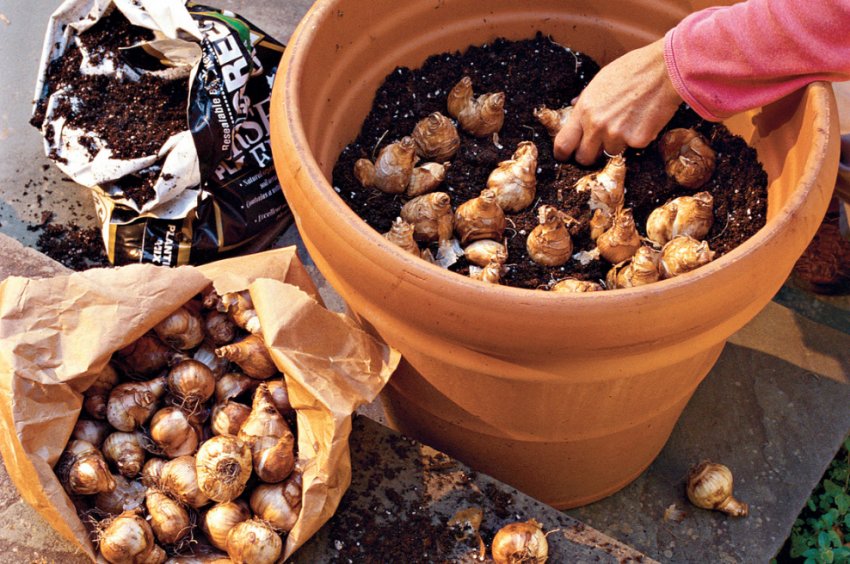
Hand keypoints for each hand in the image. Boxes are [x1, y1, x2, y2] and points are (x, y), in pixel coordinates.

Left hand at [554, 38, 682, 164]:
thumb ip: (585, 99)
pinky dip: (637, 138)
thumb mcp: (600, 80)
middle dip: (589, 155)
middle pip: (584, 158)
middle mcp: (596, 126)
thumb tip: (573, 105)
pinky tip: (643, 119)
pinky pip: (632, 148)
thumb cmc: (633, 70)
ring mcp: (616, 135)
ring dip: (616, 143)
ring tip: (628, 121)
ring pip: (610, 152)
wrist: (665, 69)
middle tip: (597, 147)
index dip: (563, 153)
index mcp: (584, 109)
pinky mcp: (637, 141)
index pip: (563, 144)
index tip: (566, 156)